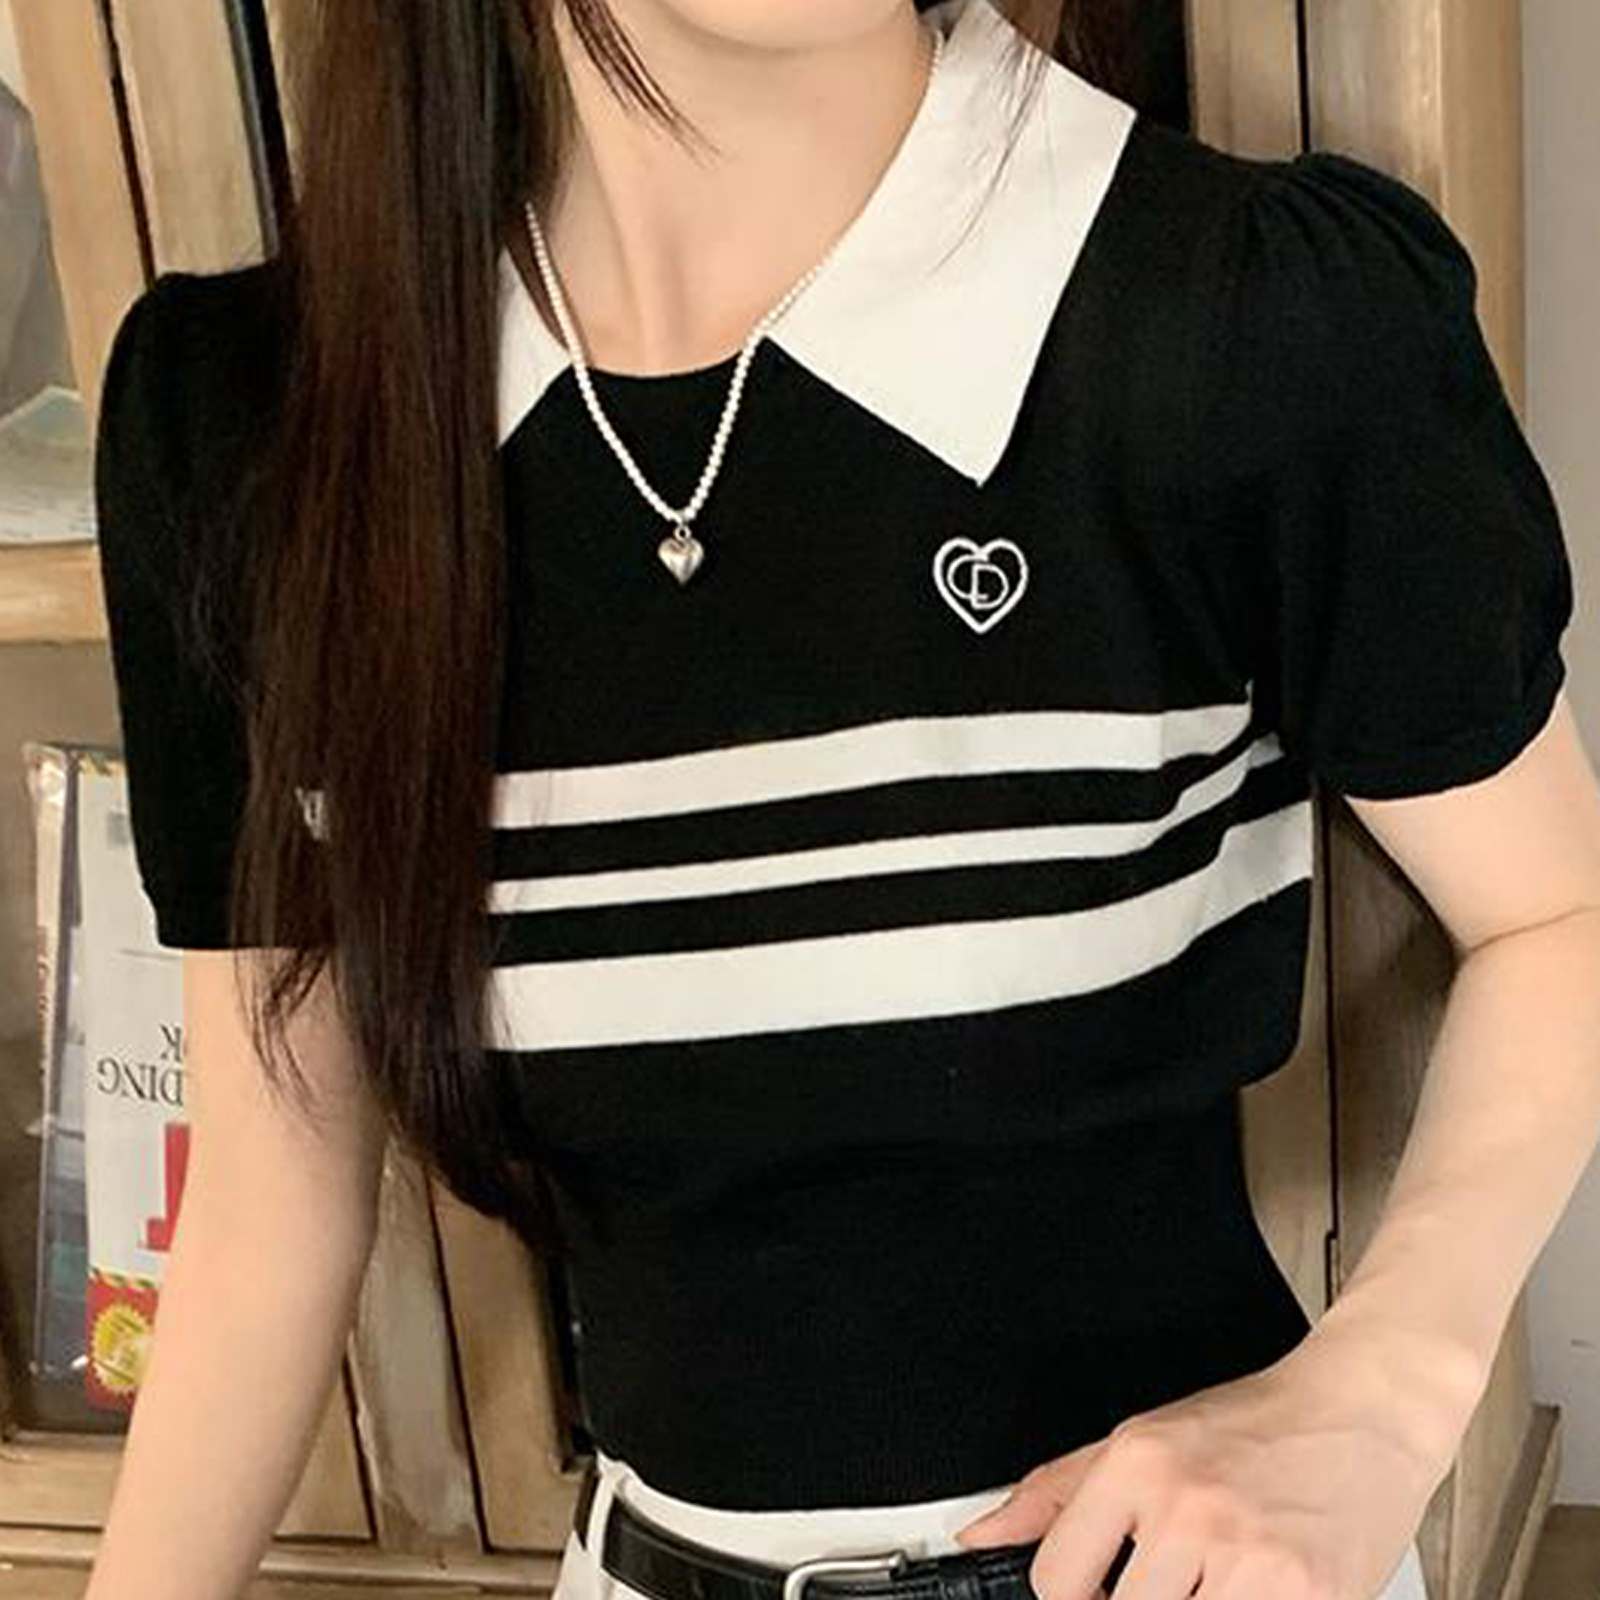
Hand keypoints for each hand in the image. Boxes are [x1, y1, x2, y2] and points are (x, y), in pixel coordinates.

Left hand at [951, 1339, 1454, 1599]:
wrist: (1364, 1408)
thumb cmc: (1257, 1424)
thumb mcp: (1144, 1437)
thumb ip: (1057, 1491)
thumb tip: (982, 1535)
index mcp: (1138, 1465)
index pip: (1059, 1579)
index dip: (1068, 1597)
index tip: (1089, 1592)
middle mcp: (1188, 1508)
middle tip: (1172, 1578)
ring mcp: (1250, 1559)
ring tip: (1210, 1581)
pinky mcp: (1309, 1596)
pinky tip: (1250, 1588)